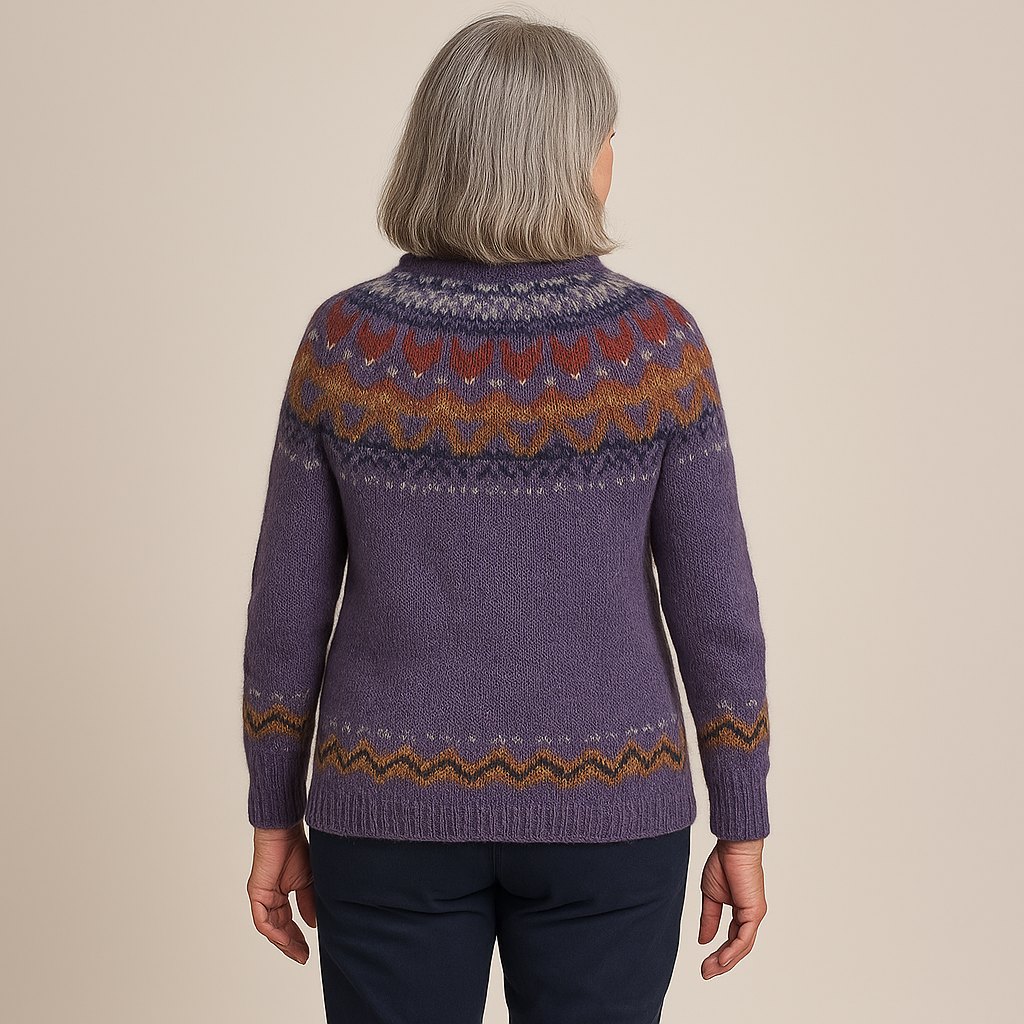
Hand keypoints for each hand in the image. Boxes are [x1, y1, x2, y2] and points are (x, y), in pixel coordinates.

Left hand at [246, 823, 316, 963]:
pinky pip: (263, 920)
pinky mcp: (256, 894)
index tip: (308, 950)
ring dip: (284, 942)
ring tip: (298, 952)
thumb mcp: (308, 881)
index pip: (287, 923)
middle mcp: (269, 899)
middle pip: (278, 929)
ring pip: (270, 928)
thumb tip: (313, 924)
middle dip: (291, 945)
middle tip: (303, 957)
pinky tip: (286, 940)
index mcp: (280, 895)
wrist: (285, 831)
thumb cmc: (296, 849)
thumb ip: (308, 903)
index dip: (297, 937)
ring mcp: (261, 897)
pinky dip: (274, 932)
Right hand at [697, 837, 766, 978]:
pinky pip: (744, 937)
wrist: (732, 846)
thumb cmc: (724, 863)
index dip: (717, 953)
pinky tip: (722, 959)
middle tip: (705, 973)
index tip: (703, 964)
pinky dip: (733, 950)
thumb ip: (709, 919)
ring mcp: (754, 915)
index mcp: (741, 912)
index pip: (731, 939)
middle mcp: (750, 916)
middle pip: (737, 948)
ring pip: (742, 946)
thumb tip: (704, 940)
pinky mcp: (754, 911)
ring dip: (726, 961)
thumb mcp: (710, 896)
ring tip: (710, 969)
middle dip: (721, 963)